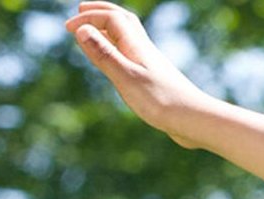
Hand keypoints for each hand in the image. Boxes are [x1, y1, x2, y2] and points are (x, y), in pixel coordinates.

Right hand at [66, 1, 213, 147]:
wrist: (195, 121)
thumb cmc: (162, 101)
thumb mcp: (126, 77)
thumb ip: (104, 54)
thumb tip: (82, 29)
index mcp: (137, 46)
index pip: (112, 18)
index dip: (89, 17)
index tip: (68, 28)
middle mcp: (144, 50)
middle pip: (123, 21)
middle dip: (101, 12)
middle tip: (80, 9)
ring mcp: (150, 64)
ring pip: (128, 37)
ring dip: (109, 28)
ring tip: (92, 31)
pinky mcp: (154, 79)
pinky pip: (132, 55)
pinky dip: (117, 48)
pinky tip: (114, 61)